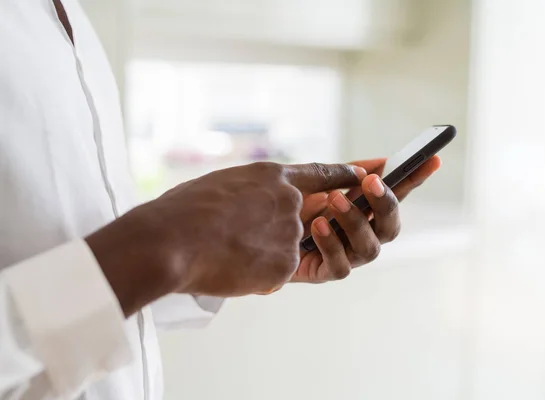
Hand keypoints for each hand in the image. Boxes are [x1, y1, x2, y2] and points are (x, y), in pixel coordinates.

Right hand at [86, 162, 364, 315]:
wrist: (169, 240)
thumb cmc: (181, 211)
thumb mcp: (222, 186)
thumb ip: (251, 194)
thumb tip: (255, 208)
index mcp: (271, 177)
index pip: (320, 173)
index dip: (343, 173)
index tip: (364, 173)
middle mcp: (290, 201)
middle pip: (305, 217)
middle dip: (292, 226)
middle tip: (263, 233)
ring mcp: (291, 233)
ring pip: (287, 247)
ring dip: (259, 252)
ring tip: (227, 249)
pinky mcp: (286, 264)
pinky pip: (276, 270)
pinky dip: (255, 272)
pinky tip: (230, 267)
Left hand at [292, 156, 441, 283]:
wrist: (252, 229)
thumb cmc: (286, 207)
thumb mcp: (312, 184)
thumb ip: (342, 174)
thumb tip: (377, 163)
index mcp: (361, 211)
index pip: (395, 195)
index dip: (415, 180)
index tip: (432, 159)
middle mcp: (360, 235)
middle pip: (391, 227)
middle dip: (385, 204)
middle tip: (370, 182)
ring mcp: (346, 256)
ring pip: (371, 249)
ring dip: (356, 222)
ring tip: (333, 201)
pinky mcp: (326, 273)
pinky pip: (341, 266)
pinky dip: (331, 243)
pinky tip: (315, 226)